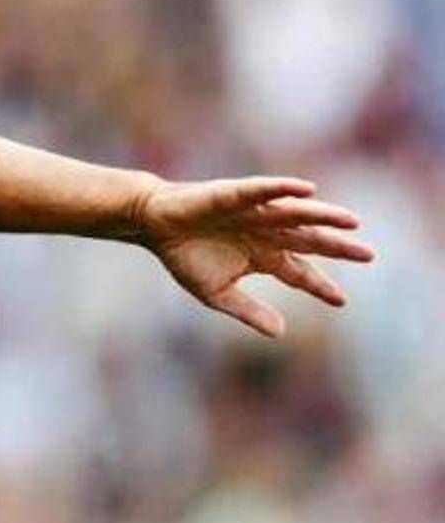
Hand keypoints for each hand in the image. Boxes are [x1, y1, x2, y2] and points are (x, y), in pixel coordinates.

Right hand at [136, 176, 374, 337]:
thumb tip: (281, 333)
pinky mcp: (235, 195)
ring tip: (352, 222)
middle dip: (337, 248)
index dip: (319, 285)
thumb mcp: (217, 293)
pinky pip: (265, 190)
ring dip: (323, 216)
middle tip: (368, 255)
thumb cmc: (183, 256)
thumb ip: (248, 310)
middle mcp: (264, 232)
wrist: (153, 226)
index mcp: (260, 256)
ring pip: (295, 215)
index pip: (298, 271)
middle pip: (308, 240)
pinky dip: (285, 189)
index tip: (341, 301)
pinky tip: (308, 190)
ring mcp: (253, 212)